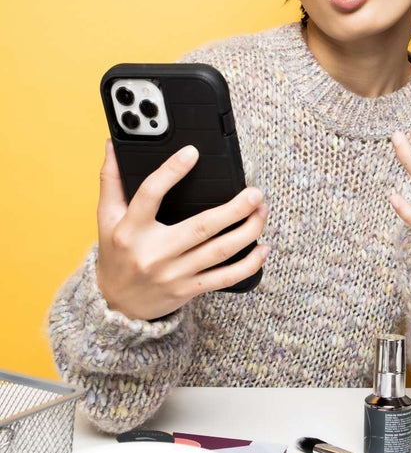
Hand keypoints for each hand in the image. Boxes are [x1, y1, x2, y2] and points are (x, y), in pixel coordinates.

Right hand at [96, 139, 269, 319]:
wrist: (117, 306)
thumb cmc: (116, 254)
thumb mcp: (107, 218)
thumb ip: (111, 181)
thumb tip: (113, 145)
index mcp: (131, 230)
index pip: (150, 194)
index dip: (171, 172)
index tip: (192, 153)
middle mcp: (154, 252)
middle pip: (200, 227)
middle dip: (233, 209)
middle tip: (254, 192)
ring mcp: (174, 273)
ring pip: (218, 252)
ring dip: (247, 231)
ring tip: (262, 211)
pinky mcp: (189, 289)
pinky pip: (224, 278)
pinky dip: (247, 265)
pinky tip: (262, 248)